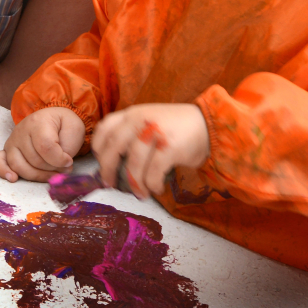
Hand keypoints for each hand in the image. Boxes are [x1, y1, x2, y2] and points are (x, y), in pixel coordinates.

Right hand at [0, 107, 85, 181]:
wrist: (53, 119)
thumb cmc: (63, 125)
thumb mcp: (74, 129)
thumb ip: (68, 148)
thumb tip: (60, 165)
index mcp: (38, 122)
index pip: (45, 147)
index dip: (59, 160)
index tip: (69, 161)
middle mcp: (21, 131)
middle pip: (34, 160)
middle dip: (52, 169)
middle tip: (64, 168)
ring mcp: (12, 141)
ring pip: (19, 166)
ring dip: (38, 176)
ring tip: (51, 174)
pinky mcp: (7, 150)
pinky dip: (3, 171)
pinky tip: (13, 178)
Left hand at [91, 103, 208, 198]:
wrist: (208, 124)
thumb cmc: (176, 128)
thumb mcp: (149, 120)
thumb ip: (132, 132)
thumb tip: (111, 161)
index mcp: (132, 114)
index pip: (105, 128)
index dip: (98, 147)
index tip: (100, 161)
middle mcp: (140, 120)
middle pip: (113, 148)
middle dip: (107, 170)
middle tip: (110, 184)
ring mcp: (154, 133)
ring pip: (133, 165)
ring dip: (134, 184)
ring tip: (139, 193)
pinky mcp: (169, 148)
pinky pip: (153, 173)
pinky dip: (152, 185)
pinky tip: (156, 188)